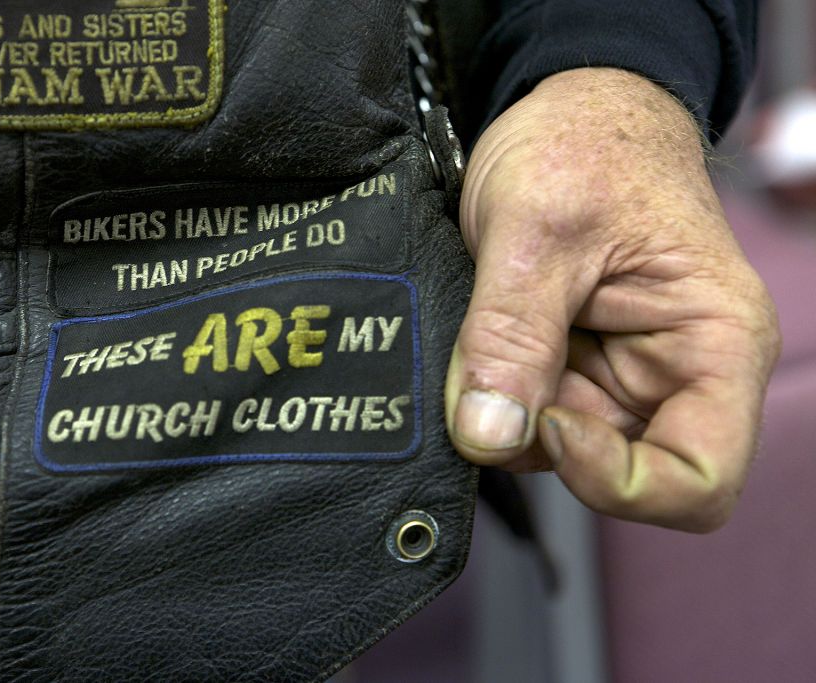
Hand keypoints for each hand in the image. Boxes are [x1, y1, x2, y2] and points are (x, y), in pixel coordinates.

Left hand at [445, 67, 780, 531]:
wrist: (569, 109)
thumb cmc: (587, 143)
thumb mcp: (539, 229)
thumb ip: (512, 333)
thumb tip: (489, 433)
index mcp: (716, 343)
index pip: (699, 480)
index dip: (619, 481)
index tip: (550, 424)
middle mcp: (675, 374)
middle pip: (620, 474)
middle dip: (543, 440)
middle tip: (497, 376)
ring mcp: (618, 376)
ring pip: (557, 450)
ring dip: (506, 413)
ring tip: (483, 335)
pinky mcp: (571, 367)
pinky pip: (524, 415)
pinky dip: (490, 395)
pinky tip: (476, 344)